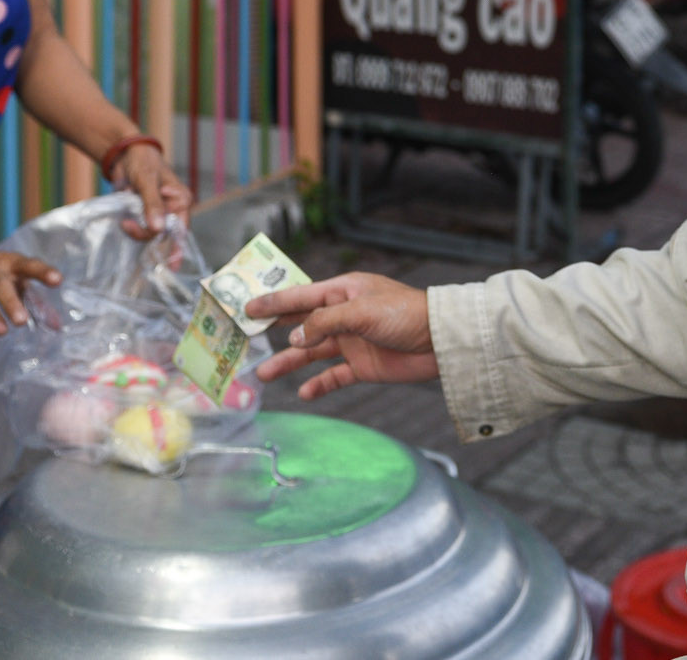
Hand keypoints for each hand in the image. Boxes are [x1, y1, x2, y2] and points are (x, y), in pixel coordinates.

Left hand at [113, 143, 192, 239]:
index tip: (174, 266)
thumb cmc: (142, 162)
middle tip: (126, 224)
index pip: (181, 228)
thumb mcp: (147, 181)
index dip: (178, 247)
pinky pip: (139, 229)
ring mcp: (157, 214)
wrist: (124, 155)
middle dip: (143, 233)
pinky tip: (124, 219)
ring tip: (124, 217)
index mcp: (181, 200)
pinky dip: (130, 226)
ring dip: (134, 229)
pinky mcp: (143, 215)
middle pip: (162, 234)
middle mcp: (172, 210)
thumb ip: (153, 204)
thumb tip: (158, 229)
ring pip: (148, 234)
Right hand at [247, 272, 438, 399]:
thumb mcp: (361, 311)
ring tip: (264, 374)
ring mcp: (352, 341)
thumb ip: (325, 323)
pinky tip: (303, 393)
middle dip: (275, 331)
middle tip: (245, 339)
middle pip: (302, 323)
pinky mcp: (363, 365)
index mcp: (344, 292)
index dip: (274, 302)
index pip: (301, 295)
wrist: (441, 342)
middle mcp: (344, 315)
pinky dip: (319, 384)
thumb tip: (295, 338)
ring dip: (289, 362)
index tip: (247, 308)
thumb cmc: (406, 314)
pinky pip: (334, 376)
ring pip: (313, 353)